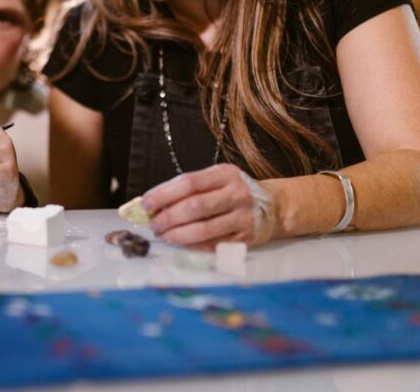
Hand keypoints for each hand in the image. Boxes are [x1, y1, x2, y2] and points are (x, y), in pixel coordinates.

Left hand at [140, 163, 276, 250]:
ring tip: (164, 236)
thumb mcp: (216, 180)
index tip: (145, 204)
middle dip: (168, 218)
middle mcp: (236, 194)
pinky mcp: (246, 238)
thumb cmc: (234, 191)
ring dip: (178, 235)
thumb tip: (154, 204)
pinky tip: (182, 244)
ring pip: (204, 229)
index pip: (188, 183)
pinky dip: (193, 246)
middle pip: (195, 207)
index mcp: (225, 174)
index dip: (163, 194)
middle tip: (153, 225)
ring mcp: (243, 217)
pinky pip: (214, 245)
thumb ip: (188, 189)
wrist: (274, 206)